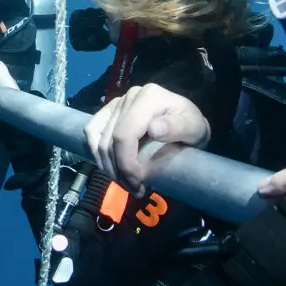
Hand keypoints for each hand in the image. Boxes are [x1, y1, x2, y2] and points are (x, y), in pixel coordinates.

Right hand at [83, 83, 210, 197]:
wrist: (186, 122)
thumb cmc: (192, 128)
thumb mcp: (194, 129)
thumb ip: (177, 127)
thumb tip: (154, 128)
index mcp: (149, 97)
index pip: (124, 135)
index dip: (126, 163)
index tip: (138, 184)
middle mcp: (130, 96)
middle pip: (109, 139)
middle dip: (118, 170)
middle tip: (135, 190)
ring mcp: (118, 101)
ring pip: (98, 139)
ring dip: (107, 167)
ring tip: (125, 183)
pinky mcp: (109, 110)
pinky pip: (92, 131)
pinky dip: (96, 153)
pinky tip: (110, 167)